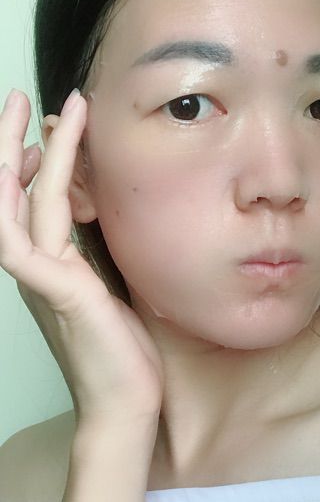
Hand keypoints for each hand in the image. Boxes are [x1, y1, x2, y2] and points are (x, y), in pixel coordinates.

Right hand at [0, 88, 163, 424]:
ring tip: (27, 113)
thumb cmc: (123, 347)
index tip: (46, 127)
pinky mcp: (57, 293)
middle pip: (13, 194)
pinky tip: (26, 164)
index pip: (35, 199)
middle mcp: (41, 265)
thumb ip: (103, 253)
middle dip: (11, 145)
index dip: (36, 161)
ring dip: (16, 157)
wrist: (125, 401)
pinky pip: (24, 243)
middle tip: (19, 100)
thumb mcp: (115, 286)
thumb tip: (107, 217)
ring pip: (16, 207)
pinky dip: (20, 202)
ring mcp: (43, 278)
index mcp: (55, 262)